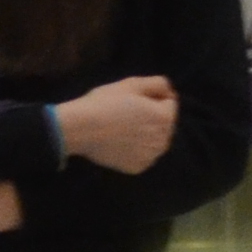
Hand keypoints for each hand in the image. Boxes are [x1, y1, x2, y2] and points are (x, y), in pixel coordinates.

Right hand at [54, 76, 179, 175]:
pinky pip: (143, 155)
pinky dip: (136, 150)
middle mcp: (163, 140)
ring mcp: (150, 157)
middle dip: (153, 117)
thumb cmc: (106, 103)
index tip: (134, 99)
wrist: (81, 129)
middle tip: (128, 113)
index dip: (153, 97)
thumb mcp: (132, 84)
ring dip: (146, 134)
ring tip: (124, 128)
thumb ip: (158, 83)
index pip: (170, 103)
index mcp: (165, 118)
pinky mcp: (137, 168)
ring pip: (155, 141)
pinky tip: (120, 142)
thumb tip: (170, 91)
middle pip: (164, 124)